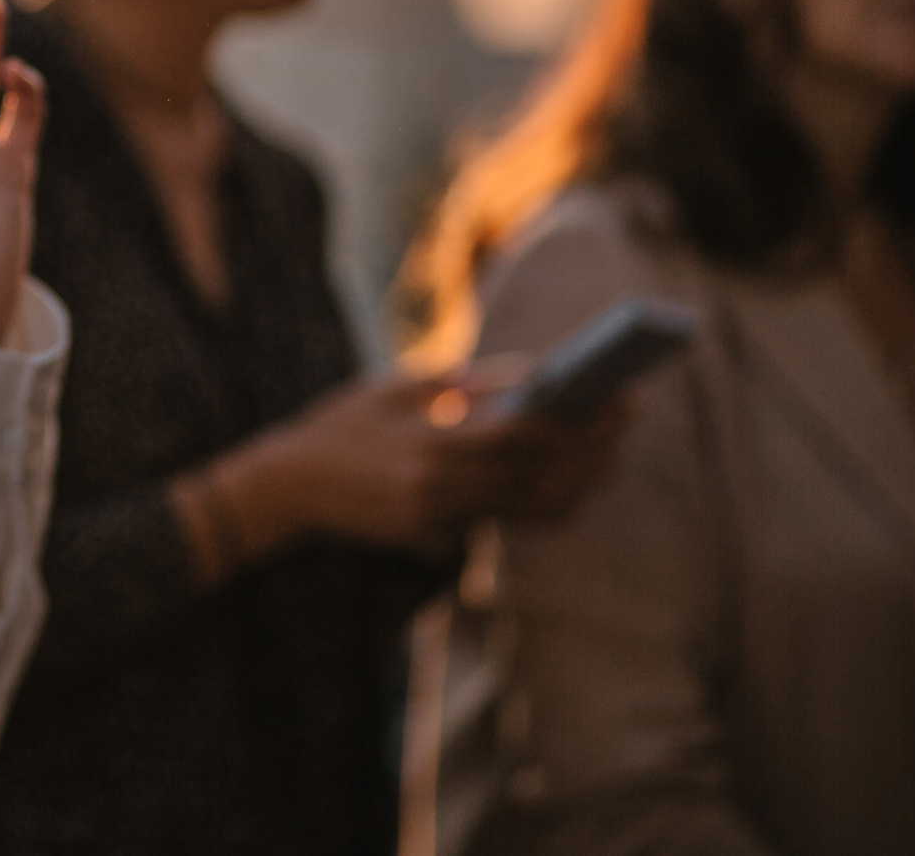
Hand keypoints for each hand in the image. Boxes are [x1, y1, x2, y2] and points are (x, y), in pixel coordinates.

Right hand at [234, 371, 630, 559]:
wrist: (288, 487)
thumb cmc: (341, 424)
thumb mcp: (397, 389)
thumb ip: (465, 384)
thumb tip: (535, 375)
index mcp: (432, 448)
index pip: (528, 436)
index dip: (581, 417)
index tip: (617, 393)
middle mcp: (443, 493)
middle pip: (543, 476)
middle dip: (595, 446)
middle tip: (626, 415)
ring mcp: (441, 523)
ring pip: (536, 507)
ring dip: (580, 477)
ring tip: (608, 446)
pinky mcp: (438, 539)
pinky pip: (507, 519)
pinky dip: (544, 497)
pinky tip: (566, 471)